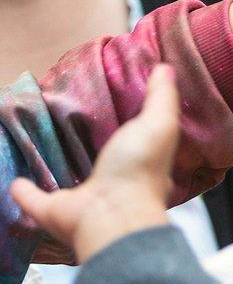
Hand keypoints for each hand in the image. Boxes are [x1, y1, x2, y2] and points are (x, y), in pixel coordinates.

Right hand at [10, 66, 177, 262]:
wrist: (111, 214)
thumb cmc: (139, 168)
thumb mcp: (159, 124)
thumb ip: (160, 98)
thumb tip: (166, 69)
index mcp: (141, 164)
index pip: (137, 144)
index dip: (131, 130)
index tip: (116, 111)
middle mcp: (115, 184)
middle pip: (100, 162)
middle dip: (91, 148)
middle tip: (75, 127)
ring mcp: (84, 199)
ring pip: (67, 180)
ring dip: (56, 167)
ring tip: (44, 146)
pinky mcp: (54, 210)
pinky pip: (33, 199)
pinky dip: (24, 191)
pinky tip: (15, 179)